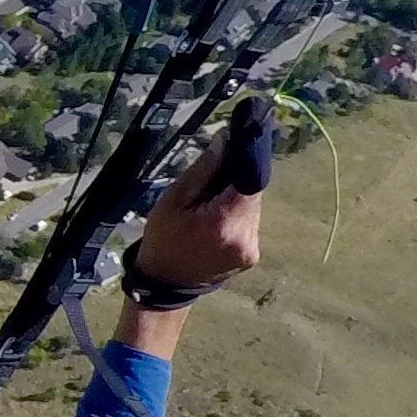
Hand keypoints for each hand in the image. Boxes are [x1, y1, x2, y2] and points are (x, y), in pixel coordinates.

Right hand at [126, 125, 267, 300]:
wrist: (166, 284)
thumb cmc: (163, 239)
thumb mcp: (173, 200)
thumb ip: (203, 170)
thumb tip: (227, 141)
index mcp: (224, 221)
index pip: (252, 176)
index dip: (251, 153)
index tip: (250, 131)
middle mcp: (246, 235)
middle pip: (253, 190)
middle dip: (238, 177)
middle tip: (217, 171)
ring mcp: (252, 247)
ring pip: (253, 205)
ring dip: (238, 195)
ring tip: (211, 201)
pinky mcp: (253, 253)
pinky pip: (250, 221)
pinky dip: (236, 213)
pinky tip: (216, 219)